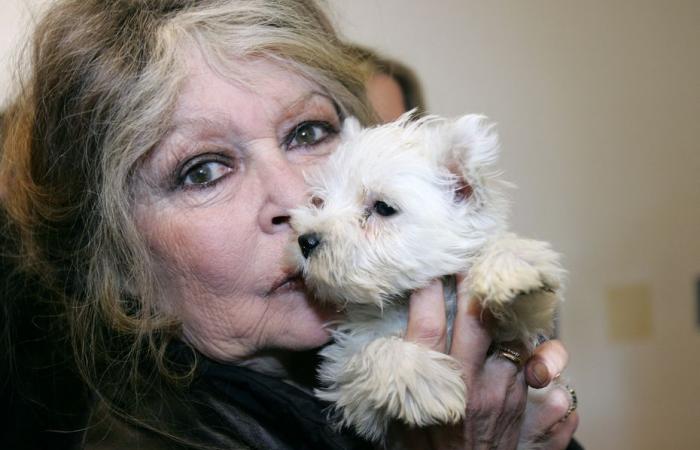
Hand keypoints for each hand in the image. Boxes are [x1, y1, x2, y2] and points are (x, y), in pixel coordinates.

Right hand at [393, 278, 576, 448]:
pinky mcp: (534, 408)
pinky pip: (545, 370)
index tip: (430, 266)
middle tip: (473, 263)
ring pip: (516, 336)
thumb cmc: (428, 448)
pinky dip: (542, 361)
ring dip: (509, 319)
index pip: (428, 321)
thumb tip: (396, 335)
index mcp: (435, 383)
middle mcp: (473, 382)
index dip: (428, 287)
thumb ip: (403, 372)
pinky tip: (535, 357)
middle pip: (479, 316)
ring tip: (505, 304)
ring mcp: (508, 393)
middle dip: (475, 282)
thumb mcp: (402, 412)